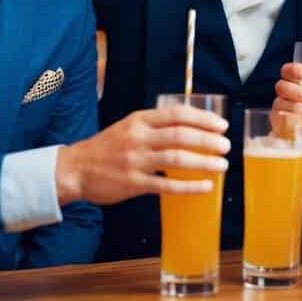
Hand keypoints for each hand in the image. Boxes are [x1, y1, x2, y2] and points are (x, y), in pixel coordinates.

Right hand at [56, 105, 229, 205]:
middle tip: (226, 146)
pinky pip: (166, 185)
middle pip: (180, 135)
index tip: (221, 125)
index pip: (177, 114)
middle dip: (208, 140)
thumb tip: (190, 126)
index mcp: (139, 120)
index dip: (202, 118)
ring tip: (222, 166)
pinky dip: (189, 186)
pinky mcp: (133, 183)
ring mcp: (135, 161)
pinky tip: (205, 186)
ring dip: (203, 162)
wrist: (75, 169)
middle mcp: (138, 137)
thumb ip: (154, 125)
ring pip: (176, 159)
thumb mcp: (129, 127)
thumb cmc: (107, 147)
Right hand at [272, 62, 301, 192]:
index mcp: (301, 91)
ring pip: (278, 105)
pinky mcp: (278, 135)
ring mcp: (281, 118)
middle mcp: (288, 102)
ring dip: (290, 106)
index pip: (290, 74)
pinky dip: (286, 123)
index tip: (301, 72)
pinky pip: (276, 125)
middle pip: (280, 87)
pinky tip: (298, 127)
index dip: (292, 69)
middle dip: (291, 89)